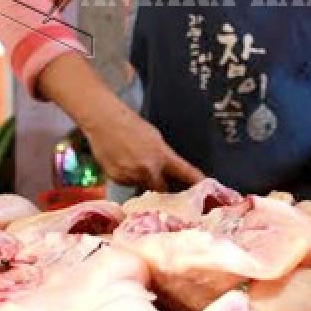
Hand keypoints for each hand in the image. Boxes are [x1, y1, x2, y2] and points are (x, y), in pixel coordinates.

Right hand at [84, 106, 204, 191]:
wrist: (104, 121)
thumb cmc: (129, 123)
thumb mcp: (154, 137)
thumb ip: (162, 156)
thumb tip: (167, 170)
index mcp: (162, 155)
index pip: (186, 172)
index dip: (197, 182)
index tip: (206, 187)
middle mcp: (149, 169)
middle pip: (163, 190)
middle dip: (163, 188)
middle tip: (160, 182)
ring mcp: (132, 176)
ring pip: (142, 186)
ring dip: (142, 180)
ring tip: (132, 162)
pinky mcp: (117, 179)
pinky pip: (127, 183)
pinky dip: (127, 177)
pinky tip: (121, 163)